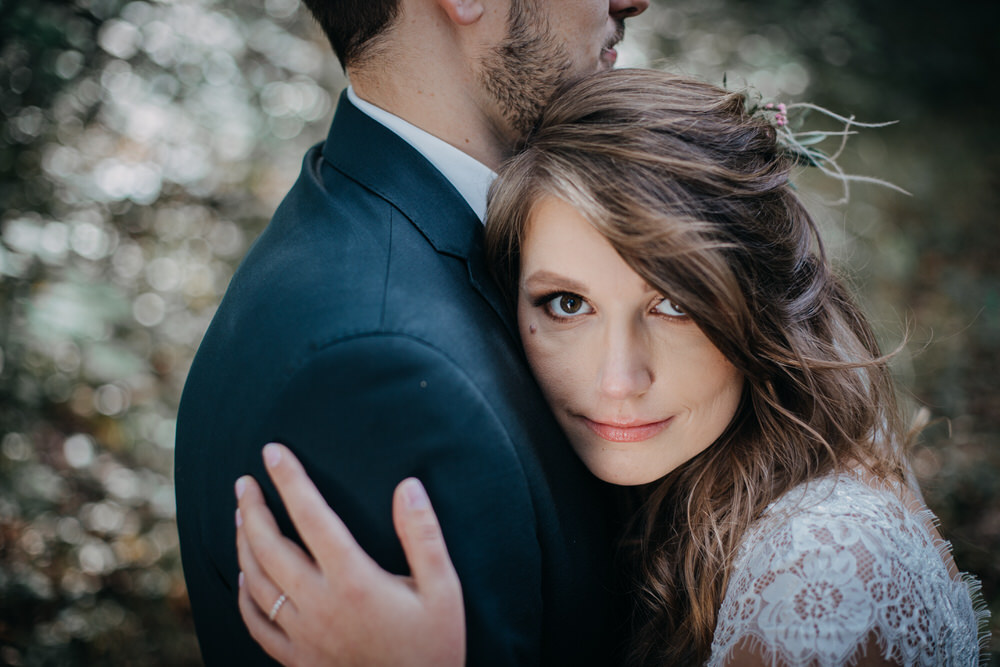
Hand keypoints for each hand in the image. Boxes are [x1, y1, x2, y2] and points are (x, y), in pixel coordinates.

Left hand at [235, 443, 464, 666]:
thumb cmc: (435, 645)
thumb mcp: (444, 588)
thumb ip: (423, 535)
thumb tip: (407, 486)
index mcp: (354, 581)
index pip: (312, 517)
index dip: (290, 480)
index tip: (273, 452)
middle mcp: (319, 605)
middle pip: (270, 547)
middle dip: (253, 508)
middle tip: (244, 481)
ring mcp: (303, 635)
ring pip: (255, 582)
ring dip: (243, 545)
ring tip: (241, 517)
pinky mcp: (297, 660)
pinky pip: (256, 625)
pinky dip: (242, 597)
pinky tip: (240, 578)